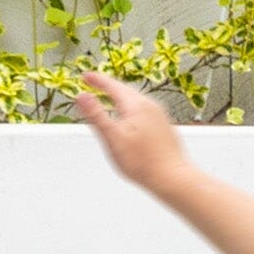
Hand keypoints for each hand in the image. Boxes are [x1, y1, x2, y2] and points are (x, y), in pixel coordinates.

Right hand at [74, 71, 185, 194]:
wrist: (172, 177)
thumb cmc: (143, 162)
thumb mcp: (113, 138)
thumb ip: (96, 115)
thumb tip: (82, 97)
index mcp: (137, 106)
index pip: (113, 86)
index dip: (97, 80)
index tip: (86, 76)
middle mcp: (151, 107)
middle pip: (125, 91)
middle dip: (108, 86)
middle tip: (94, 83)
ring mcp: (159, 116)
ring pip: (135, 100)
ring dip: (119, 97)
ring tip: (108, 98)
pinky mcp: (163, 127)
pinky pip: (143, 110)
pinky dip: (130, 108)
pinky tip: (127, 118)